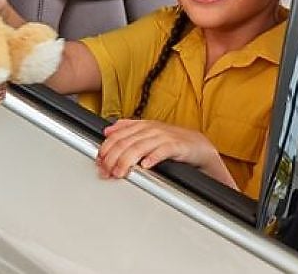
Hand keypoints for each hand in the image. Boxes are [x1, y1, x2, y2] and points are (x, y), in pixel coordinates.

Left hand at [96, 119, 228, 184]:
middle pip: (125, 142)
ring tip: (120, 172)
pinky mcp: (176, 146)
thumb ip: (128, 129)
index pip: (118, 135)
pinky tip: (145, 166)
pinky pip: (162, 151)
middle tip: (106, 171)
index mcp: (142, 126)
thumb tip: (108, 130)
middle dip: (112, 158)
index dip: (106, 148)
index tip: (99, 161)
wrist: (197, 145)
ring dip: (126, 161)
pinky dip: (152, 158)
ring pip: (139, 147)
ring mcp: (163, 137)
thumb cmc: (172, 141)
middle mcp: (151, 129)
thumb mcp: (148, 132)